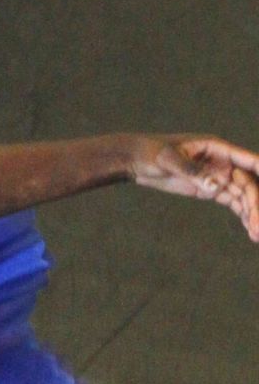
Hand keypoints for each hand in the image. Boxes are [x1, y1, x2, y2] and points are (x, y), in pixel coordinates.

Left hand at [131, 135, 258, 242]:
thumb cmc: (151, 153)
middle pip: (248, 184)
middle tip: (258, 225)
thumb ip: (191, 171)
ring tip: (256, 235)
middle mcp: (223, 163)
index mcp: (217, 149)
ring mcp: (218, 177)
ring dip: (252, 214)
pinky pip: (232, 202)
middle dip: (256, 204)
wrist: (136, 161)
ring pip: (243, 196)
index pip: (248, 160)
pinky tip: (251, 230)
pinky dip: (243, 215)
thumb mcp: (168, 159)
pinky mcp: (210, 190)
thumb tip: (215, 186)